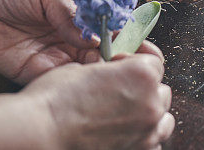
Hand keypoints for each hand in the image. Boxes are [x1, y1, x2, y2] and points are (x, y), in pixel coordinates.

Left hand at [0, 0, 162, 83]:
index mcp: (70, 19)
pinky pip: (55, 81)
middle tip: (122, 62)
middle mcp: (63, 41)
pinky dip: (69, 81)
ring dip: (93, 72)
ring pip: (79, 70)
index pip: (100, 31)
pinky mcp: (30, 72)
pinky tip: (81, 78)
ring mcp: (48, 57)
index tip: (132, 42)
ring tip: (106, 70)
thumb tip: (92, 35)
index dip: (116, 37)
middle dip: (110, 58)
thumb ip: (69, 13)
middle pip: (94, 55)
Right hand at [0, 54, 173, 149]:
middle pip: (161, 90)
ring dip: (150, 113)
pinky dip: (144, 137)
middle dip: (144, 88)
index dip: (134, 61)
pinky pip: (153, 143)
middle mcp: (151, 102)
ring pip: (163, 119)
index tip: (119, 64)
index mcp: (142, 74)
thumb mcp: (84, 68)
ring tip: (126, 112)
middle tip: (119, 90)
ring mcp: (146, 132)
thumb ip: (110, 70)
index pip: (154, 62)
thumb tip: (113, 73)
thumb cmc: (55, 99)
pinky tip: (126, 133)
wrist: (39, 132)